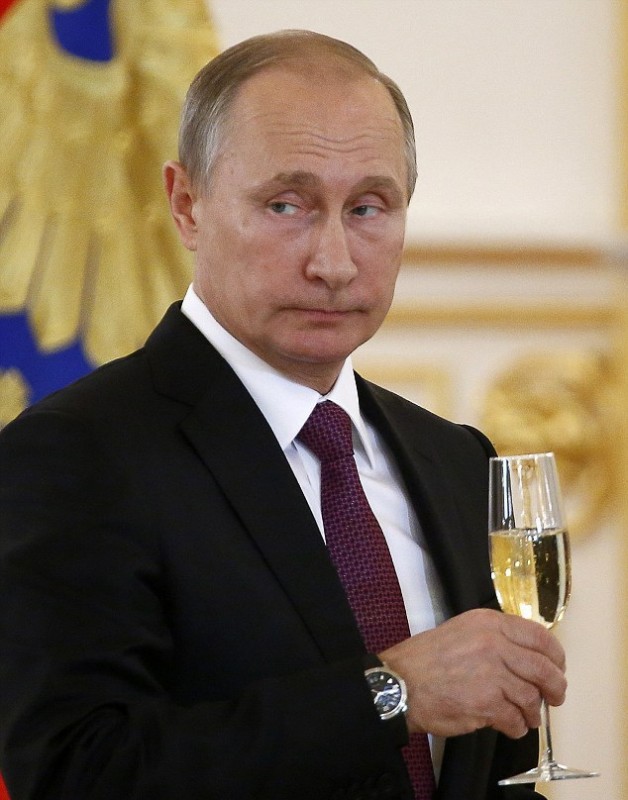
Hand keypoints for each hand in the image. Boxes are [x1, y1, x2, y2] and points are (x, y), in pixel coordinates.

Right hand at [379, 608, 566, 739]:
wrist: (402, 683)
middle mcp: (494, 644)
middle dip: (555, 688)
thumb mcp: (462, 631)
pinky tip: (509, 726)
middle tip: (554, 698)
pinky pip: (516, 719)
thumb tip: (526, 658)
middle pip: (544, 669)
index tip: (557, 668)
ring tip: (525, 717)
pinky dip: (517, 727)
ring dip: (532, 712)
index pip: (540, 636)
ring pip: (532, 697)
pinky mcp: (487, 704)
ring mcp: (492, 674)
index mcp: (489, 623)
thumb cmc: (427, 659)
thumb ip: (495, 638)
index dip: (555, 656)